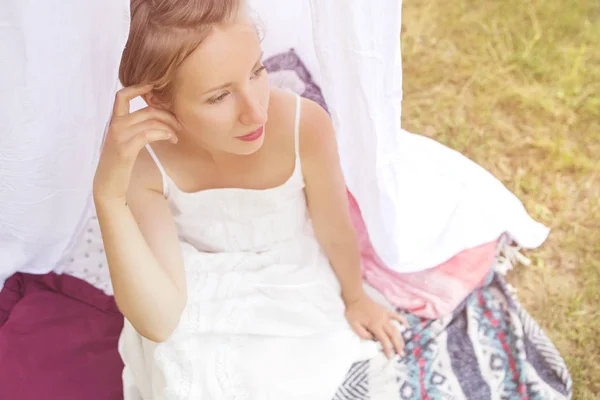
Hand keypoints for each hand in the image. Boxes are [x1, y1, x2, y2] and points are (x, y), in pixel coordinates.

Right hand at [93, 85, 179, 203]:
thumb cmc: (119, 164)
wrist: (108, 185)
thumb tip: (153, 120)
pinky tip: (170, 138)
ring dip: (168, 126)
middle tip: (179, 123)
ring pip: (150, 120)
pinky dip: (163, 134)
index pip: (122, 96)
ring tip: (176, 136)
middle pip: (146, 109)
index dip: (138, 87)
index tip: (154, 86)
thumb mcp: (125, 142)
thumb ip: (134, 129)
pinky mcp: (125, 149)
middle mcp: (115, 125)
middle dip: (167, 114)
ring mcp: (119, 136)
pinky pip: (148, 134)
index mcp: (114, 122)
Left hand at [345, 293, 407, 358]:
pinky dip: (402, 321)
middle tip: (401, 354)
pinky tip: (407, 326)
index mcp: (374, 325)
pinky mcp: (386, 311)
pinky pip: (396, 316)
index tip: (389, 356)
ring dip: (400, 337)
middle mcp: (382, 321)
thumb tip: (372, 339)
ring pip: (396, 328)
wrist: (355, 298)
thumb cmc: (353, 312)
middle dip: (398, 345)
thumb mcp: (354, 325)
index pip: (384, 340)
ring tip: (403, 346)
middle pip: (393, 335)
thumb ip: (363, 334)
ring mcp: (385, 315)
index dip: (388, 349)